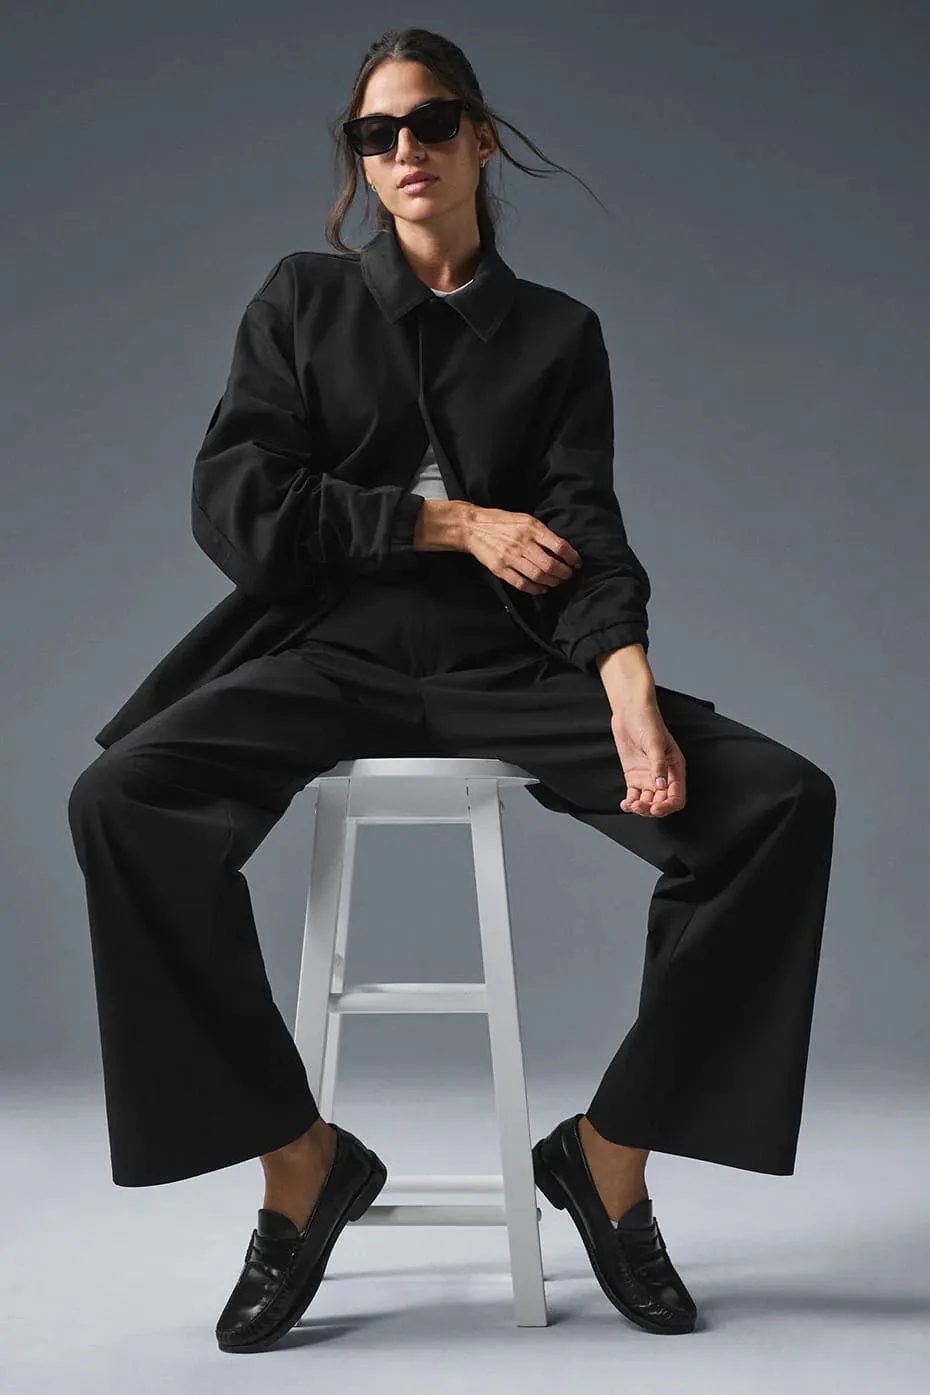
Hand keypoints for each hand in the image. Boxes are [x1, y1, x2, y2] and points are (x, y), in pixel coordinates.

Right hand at [463, 505, 581, 593]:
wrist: (473, 526)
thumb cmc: (502, 522)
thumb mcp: (525, 519)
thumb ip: (542, 533)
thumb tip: (561, 549)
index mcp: (531, 528)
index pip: (559, 546)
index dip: (572, 557)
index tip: (577, 563)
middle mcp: (522, 543)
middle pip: (550, 564)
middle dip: (564, 573)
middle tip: (568, 575)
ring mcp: (510, 557)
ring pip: (538, 576)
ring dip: (552, 582)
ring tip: (557, 582)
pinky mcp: (500, 569)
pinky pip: (521, 583)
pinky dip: (535, 589)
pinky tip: (541, 588)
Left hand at [611, 697, 686, 816]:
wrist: (629, 712)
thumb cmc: (648, 722)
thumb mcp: (655, 743)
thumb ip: (658, 766)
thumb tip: (661, 786)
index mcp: (675, 768)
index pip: (677, 796)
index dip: (668, 806)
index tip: (655, 809)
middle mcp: (664, 775)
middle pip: (662, 802)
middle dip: (652, 808)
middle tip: (640, 807)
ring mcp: (648, 777)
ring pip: (648, 801)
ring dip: (641, 807)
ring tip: (631, 805)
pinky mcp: (634, 776)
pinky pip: (635, 795)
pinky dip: (631, 802)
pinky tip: (626, 804)